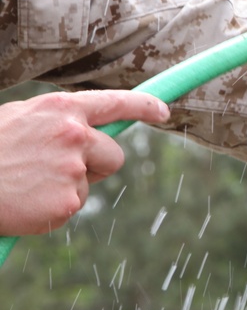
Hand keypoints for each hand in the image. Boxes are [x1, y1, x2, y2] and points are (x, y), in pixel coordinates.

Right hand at [0, 90, 169, 235]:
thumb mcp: (20, 120)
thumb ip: (58, 122)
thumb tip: (90, 127)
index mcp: (61, 109)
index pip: (115, 102)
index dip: (144, 107)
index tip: (163, 112)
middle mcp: (74, 134)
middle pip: (114, 155)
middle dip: (96, 164)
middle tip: (57, 169)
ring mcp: (73, 168)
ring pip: (91, 182)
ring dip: (70, 186)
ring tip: (30, 183)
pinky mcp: (69, 201)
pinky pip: (74, 205)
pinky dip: (55, 207)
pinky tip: (28, 200)